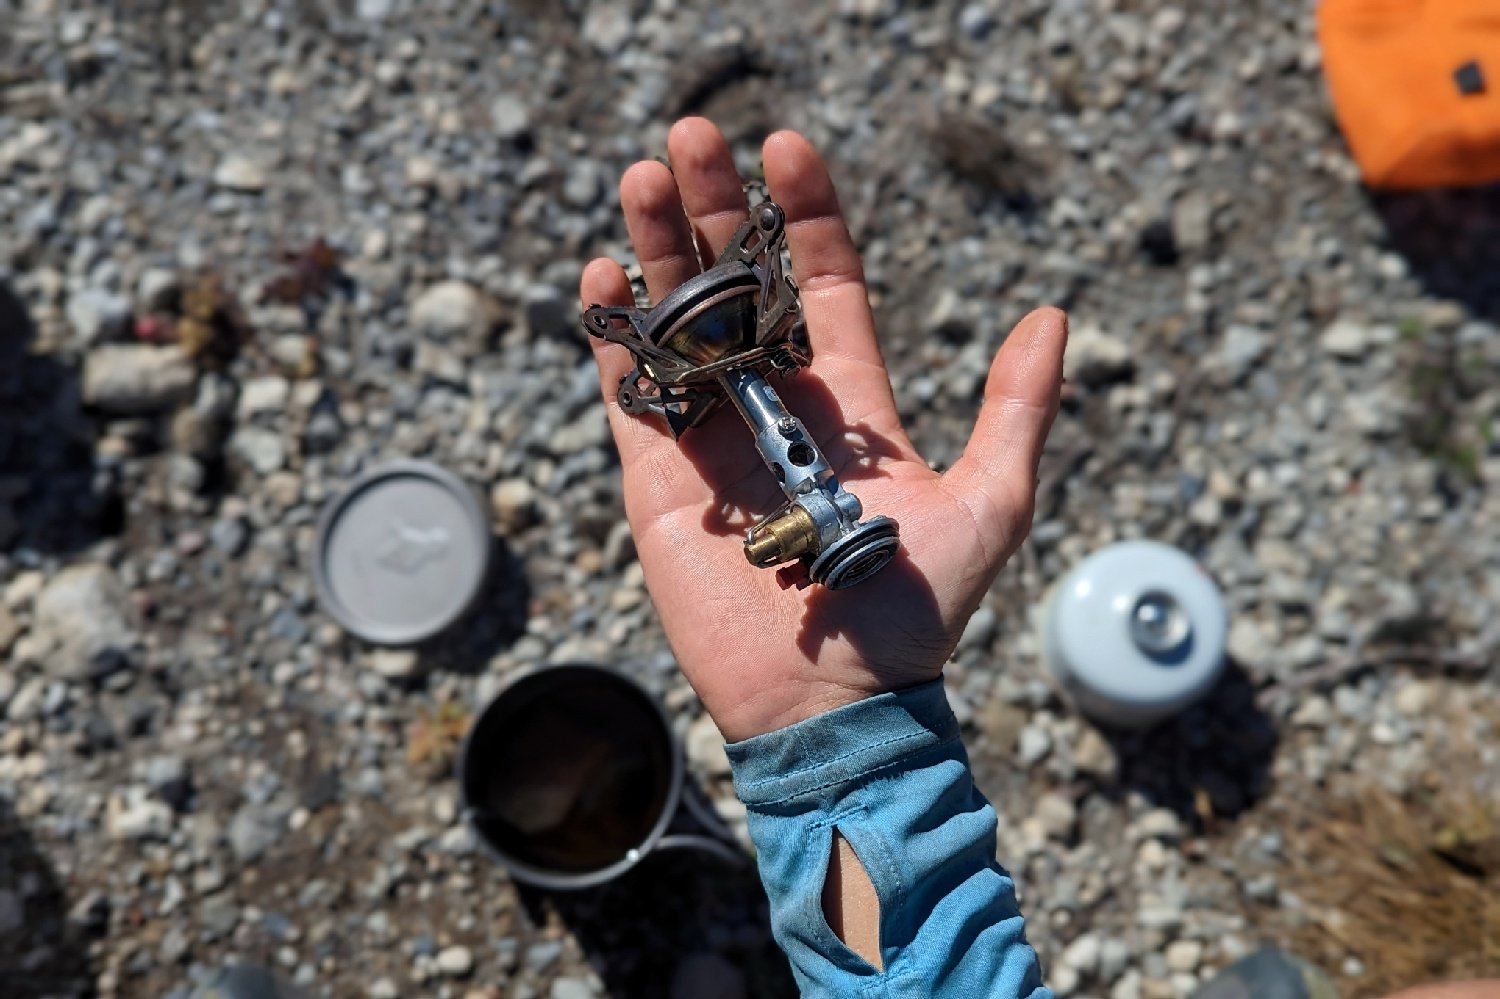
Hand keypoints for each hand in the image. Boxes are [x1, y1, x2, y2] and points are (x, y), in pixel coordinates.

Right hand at [582, 118, 1067, 741]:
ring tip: (640, 178)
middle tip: (689, 134)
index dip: (804, 213)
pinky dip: (613, 338)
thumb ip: (1016, 409)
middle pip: (736, 285)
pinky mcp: (659, 483)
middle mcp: (776, 407)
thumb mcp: (990, 503)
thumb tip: (1054, 313)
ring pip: (676, 326)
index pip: (823, 281)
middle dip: (712, 209)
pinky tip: (604, 276)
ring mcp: (713, 440)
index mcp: (849, 401)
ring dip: (656, 252)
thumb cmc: (916, 613)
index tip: (783, 146)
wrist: (834, 704)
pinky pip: (629, 396)